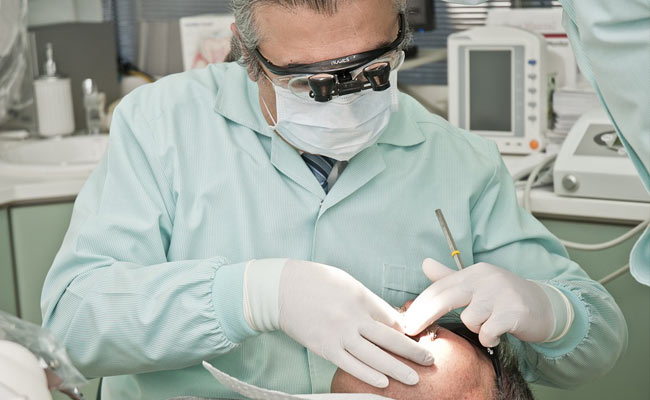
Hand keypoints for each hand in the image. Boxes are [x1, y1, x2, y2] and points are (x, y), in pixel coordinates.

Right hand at [277, 260, 433, 387]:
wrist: (280, 289)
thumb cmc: (316, 281)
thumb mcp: (347, 282)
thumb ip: (369, 301)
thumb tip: (390, 320)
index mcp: (360, 296)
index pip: (391, 318)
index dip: (408, 331)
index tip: (421, 339)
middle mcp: (352, 316)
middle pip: (389, 338)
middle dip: (412, 351)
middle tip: (430, 360)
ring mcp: (338, 334)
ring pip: (373, 356)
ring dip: (396, 368)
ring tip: (414, 379)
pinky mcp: (324, 347)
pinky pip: (350, 364)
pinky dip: (368, 374)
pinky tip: (383, 382)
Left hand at [403, 258, 557, 346]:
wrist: (545, 307)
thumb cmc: (504, 297)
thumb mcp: (477, 285)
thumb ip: (449, 277)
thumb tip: (424, 263)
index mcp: (475, 272)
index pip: (440, 287)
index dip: (419, 305)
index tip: (405, 321)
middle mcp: (486, 279)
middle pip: (445, 298)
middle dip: (424, 316)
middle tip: (411, 331)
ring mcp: (501, 294)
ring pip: (470, 319)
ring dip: (476, 328)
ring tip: (489, 325)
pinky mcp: (514, 312)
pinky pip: (488, 331)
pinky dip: (490, 337)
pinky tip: (498, 334)